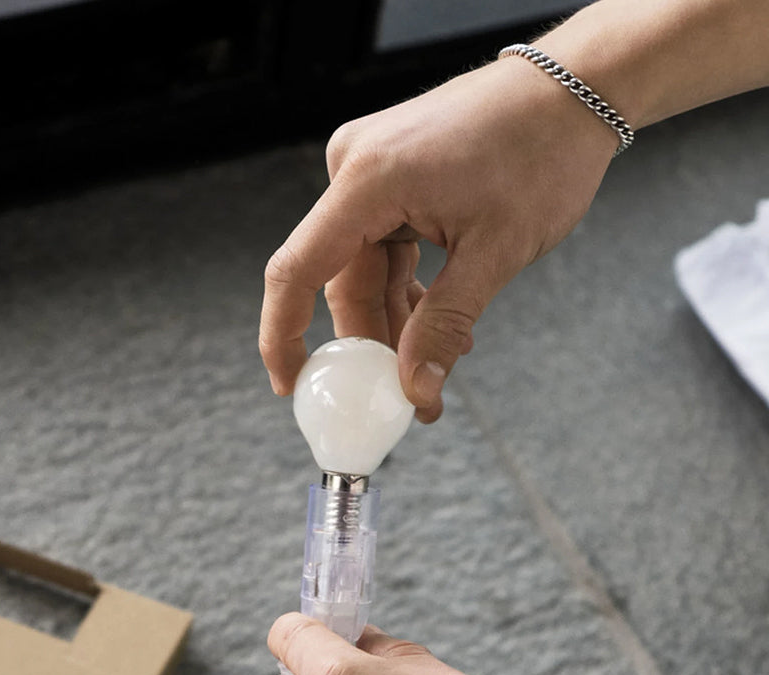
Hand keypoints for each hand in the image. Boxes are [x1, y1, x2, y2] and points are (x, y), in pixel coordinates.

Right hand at [259, 56, 615, 419]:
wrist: (576, 90)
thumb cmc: (542, 153)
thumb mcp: (494, 253)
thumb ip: (443, 326)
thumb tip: (415, 392)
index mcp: (367, 180)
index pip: (296, 271)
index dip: (284, 337)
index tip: (293, 386)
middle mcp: (356, 168)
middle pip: (341, 281)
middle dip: (372, 344)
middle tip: (407, 398)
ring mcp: (373, 169)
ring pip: (368, 272)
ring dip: (397, 322)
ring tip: (439, 368)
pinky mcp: (394, 174)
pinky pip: (386, 248)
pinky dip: (409, 290)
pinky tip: (443, 328)